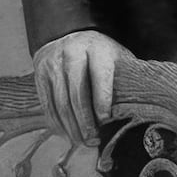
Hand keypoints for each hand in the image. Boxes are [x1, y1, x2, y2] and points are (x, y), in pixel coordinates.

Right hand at [32, 30, 128, 145]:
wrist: (69, 34)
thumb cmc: (100, 54)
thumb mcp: (116, 58)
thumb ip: (125, 79)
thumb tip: (137, 111)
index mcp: (97, 49)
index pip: (99, 77)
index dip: (102, 100)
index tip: (106, 120)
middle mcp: (72, 53)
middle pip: (77, 95)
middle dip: (85, 122)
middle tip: (93, 141)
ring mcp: (52, 63)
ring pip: (60, 103)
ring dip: (71, 128)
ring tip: (82, 142)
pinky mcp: (39, 74)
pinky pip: (47, 105)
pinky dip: (56, 123)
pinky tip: (66, 134)